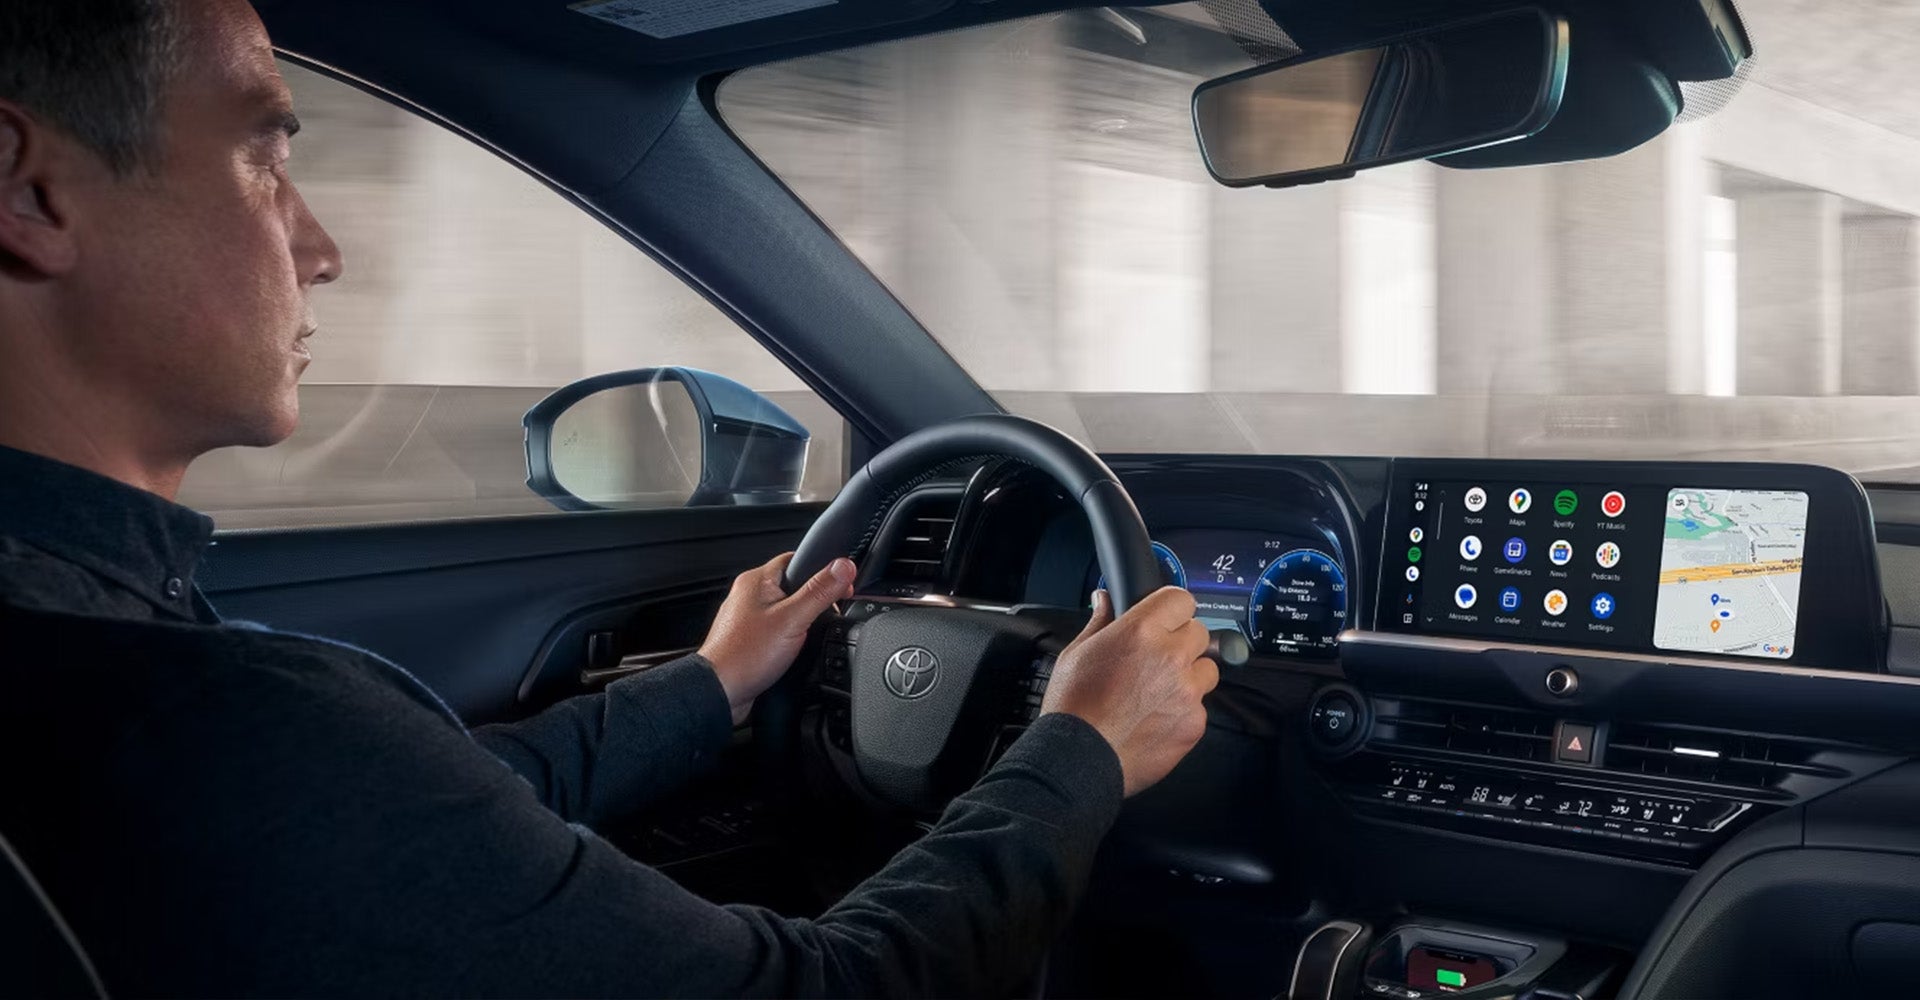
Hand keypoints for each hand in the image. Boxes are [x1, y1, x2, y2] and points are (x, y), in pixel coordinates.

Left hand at [699, 553, 857, 724]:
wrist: (720, 692)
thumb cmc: (745, 656)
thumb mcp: (793, 619)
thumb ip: (820, 591)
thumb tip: (843, 566)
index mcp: (757, 580)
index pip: (797, 559)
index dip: (823, 569)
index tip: (841, 587)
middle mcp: (749, 595)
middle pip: (794, 585)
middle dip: (813, 600)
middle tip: (824, 615)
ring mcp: (747, 617)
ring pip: (786, 609)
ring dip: (801, 620)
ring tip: (807, 635)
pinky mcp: (749, 637)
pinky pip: (777, 628)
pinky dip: (789, 636)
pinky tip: (793, 649)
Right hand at [1040, 587, 1217, 796]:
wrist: (1080, 758)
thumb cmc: (1073, 707)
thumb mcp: (1076, 653)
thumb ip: (1099, 622)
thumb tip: (1104, 600)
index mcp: (1141, 631)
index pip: (1181, 599)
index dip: (1173, 609)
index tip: (1167, 619)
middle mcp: (1170, 656)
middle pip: (1200, 633)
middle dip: (1182, 643)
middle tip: (1158, 660)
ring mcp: (1187, 691)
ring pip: (1207, 670)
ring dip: (1190, 676)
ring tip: (1159, 692)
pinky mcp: (1195, 722)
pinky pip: (1201, 707)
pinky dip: (1185, 711)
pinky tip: (1156, 719)